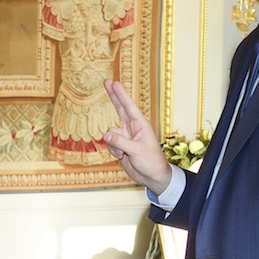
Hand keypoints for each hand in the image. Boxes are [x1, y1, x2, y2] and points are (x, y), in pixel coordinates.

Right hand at [102, 79, 172, 193]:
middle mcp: (132, 128)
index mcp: (140, 125)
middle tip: (106, 82)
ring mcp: (125, 137)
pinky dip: (113, 151)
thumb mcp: (136, 151)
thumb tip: (106, 134)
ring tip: (124, 154)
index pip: (128, 106)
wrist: (152, 177)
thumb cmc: (151, 161)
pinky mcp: (120, 146)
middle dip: (113, 96)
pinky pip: (109, 144)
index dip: (120, 94)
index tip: (113, 82)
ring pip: (110, 134)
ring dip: (113, 145)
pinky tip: (122, 157)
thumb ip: (120, 142)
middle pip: (119, 109)